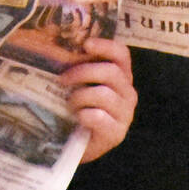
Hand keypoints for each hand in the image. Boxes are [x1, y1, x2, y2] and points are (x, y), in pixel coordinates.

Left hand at [63, 36, 135, 162]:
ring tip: (70, 104)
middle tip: (63, 79)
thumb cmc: (79, 109)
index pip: (122, 54)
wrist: (79, 145)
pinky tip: (78, 118)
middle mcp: (128, 94)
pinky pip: (98, 117)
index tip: (85, 44)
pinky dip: (83, 114)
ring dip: (80, 97)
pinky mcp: (117, 133)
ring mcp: (125, 115)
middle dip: (83, 72)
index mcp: (122, 77)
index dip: (106, 46)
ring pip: (103, 94)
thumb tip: (60, 49)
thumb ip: (80, 68)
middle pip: (111, 72)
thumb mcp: (82, 85)